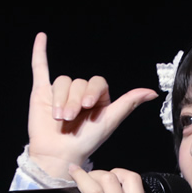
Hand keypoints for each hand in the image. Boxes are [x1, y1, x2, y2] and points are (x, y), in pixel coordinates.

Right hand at [27, 33, 157, 174]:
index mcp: (97, 98)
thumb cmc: (85, 142)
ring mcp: (60, 92)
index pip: (96, 82)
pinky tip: (41, 38)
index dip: (91, 92)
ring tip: (58, 117)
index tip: (87, 106)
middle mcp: (79, 93)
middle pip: (78, 82)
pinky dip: (39, 52)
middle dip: (73, 101)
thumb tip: (152, 92)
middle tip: (70, 118)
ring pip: (62, 81)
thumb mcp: (109, 121)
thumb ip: (128, 104)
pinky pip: (41, 68)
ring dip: (60, 99)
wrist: (59, 154)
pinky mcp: (42, 92)